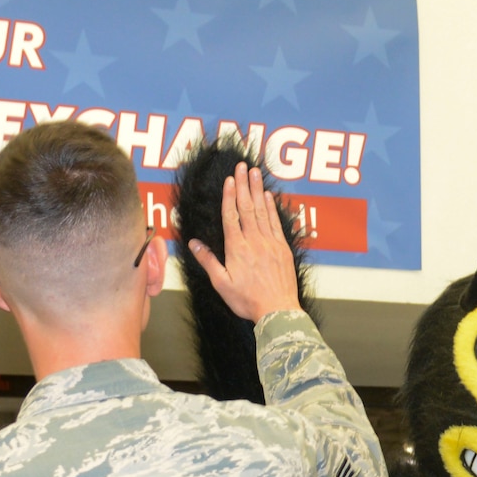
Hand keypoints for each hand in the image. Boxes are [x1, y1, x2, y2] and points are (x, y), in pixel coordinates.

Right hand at [186, 162, 301, 323]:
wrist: (278, 310)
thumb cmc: (247, 301)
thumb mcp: (221, 283)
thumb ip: (207, 261)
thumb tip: (193, 243)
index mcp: (236, 249)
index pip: (231, 216)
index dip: (229, 195)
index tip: (229, 179)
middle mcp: (254, 241)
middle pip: (247, 207)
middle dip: (243, 185)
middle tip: (242, 166)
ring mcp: (270, 243)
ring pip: (262, 211)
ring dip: (257, 190)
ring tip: (255, 172)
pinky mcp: (282, 248)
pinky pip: (275, 223)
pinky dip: (271, 208)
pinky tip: (268, 196)